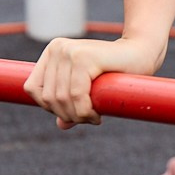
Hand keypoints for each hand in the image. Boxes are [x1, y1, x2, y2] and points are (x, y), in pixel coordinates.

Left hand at [24, 35, 166, 129]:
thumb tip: (61, 125)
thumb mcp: (87, 89)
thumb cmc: (114, 72)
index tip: (72, 113)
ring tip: (94, 117)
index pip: (33, 88)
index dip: (50, 108)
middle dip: (68, 115)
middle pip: (47, 96)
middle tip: (87, 119)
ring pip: (62, 99)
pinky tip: (97, 115)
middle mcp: (57, 48)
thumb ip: (72, 103)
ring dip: (78, 116)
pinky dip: (86, 112)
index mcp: (52, 52)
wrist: (141, 54)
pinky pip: (76, 95)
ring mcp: (68, 51)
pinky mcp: (83, 57)